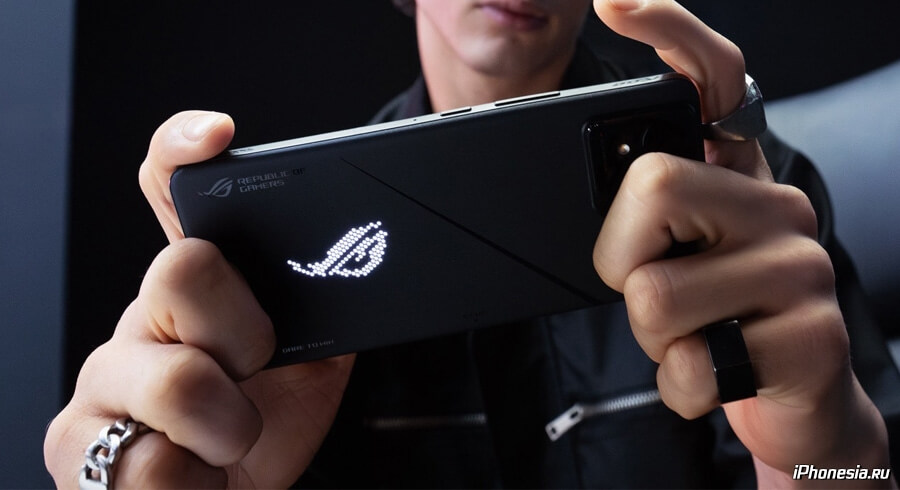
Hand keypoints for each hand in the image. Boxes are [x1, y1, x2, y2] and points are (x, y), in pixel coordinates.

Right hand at [45, 112, 354, 487]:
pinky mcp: (75, 441)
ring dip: (230, 425)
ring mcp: (105, 373)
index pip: (170, 189)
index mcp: (203, 282)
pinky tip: (193, 475)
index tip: (219, 135)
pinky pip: (148, 461)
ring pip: (176, 378)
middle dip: (245, 334)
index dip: (183, 150)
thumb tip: (370, 259)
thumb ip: (325, 308)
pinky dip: (195, 479)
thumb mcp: (316, 358)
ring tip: (229, 438)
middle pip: (184, 270)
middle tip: (257, 368)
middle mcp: (145, 311)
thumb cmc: (270, 417)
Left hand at [592, 1, 890, 485]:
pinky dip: (680, 382)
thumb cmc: (717, 321)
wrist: (792, 403)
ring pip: (654, 291)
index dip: (670, 32)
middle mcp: (776, 203)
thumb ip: (645, 219)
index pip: (714, 81)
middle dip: (620, 258)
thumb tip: (609, 191)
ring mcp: (799, 266)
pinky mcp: (809, 335)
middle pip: (652, 186)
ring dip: (651, 334)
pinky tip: (716, 373)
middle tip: (655, 289)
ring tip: (693, 337)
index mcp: (736, 178)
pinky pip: (690, 360)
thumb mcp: (674, 258)